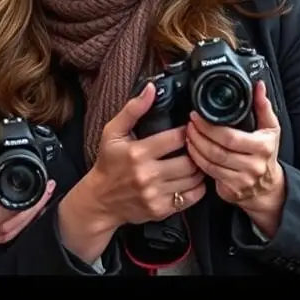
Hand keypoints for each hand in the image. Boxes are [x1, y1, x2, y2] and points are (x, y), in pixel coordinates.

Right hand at [88, 82, 206, 227]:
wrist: (100, 200)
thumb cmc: (108, 163)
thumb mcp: (113, 132)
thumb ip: (133, 109)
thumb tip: (151, 89)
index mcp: (138, 153)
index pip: (176, 138)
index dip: (187, 131)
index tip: (189, 128)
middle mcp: (148, 175)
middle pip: (189, 161)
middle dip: (196, 151)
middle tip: (196, 145)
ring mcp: (155, 195)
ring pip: (193, 179)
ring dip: (199, 168)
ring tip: (195, 159)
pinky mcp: (161, 210)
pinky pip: (191, 198)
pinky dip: (197, 187)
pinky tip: (192, 178)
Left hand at [185, 79, 285, 237]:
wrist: (268, 188)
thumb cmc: (267, 155)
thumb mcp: (271, 129)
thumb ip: (263, 106)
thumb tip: (258, 86)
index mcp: (262, 147)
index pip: (230, 137)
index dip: (209, 128)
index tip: (197, 116)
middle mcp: (253, 165)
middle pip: (217, 150)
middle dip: (199, 136)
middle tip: (189, 124)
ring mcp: (241, 180)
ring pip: (210, 163)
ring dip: (195, 148)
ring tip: (188, 135)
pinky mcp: (230, 190)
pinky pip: (209, 174)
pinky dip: (197, 161)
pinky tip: (192, 150)